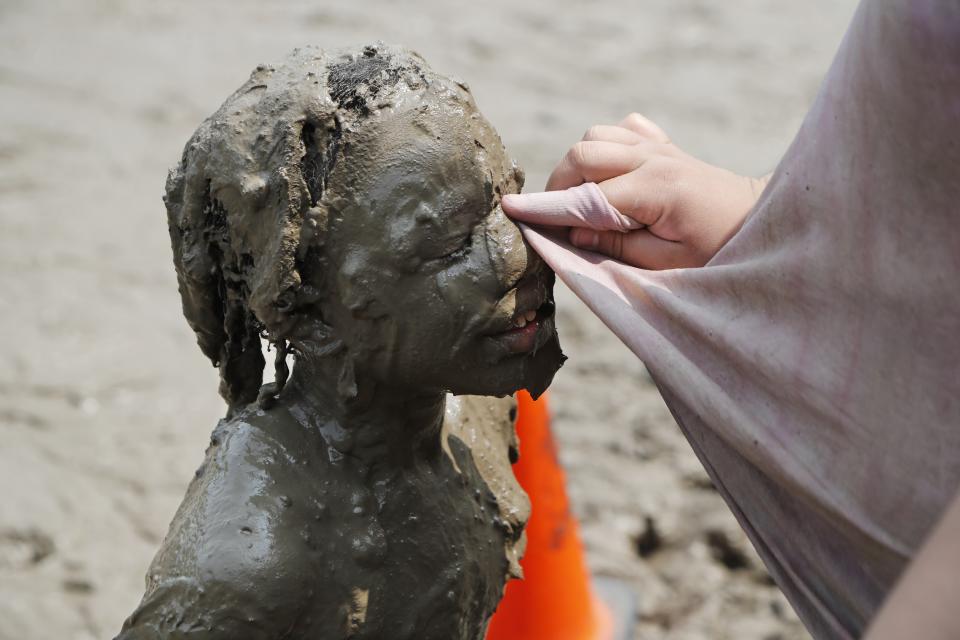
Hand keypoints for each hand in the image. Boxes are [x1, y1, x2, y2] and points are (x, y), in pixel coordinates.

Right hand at [502, 113, 768, 268]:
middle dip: (559, 185)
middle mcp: (655, 159)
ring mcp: (661, 148)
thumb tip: (571, 233)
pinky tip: (611, 172)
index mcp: (655, 190)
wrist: (764, 226)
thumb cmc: (719, 254)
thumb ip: (616, 246)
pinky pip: (625, 130)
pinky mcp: (667, 147)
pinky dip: (608, 146)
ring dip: (580, 163)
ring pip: (599, 136)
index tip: (510, 208)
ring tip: (582, 198)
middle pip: (584, 154)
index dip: (545, 207)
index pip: (585, 197)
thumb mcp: (667, 265)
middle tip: (555, 218)